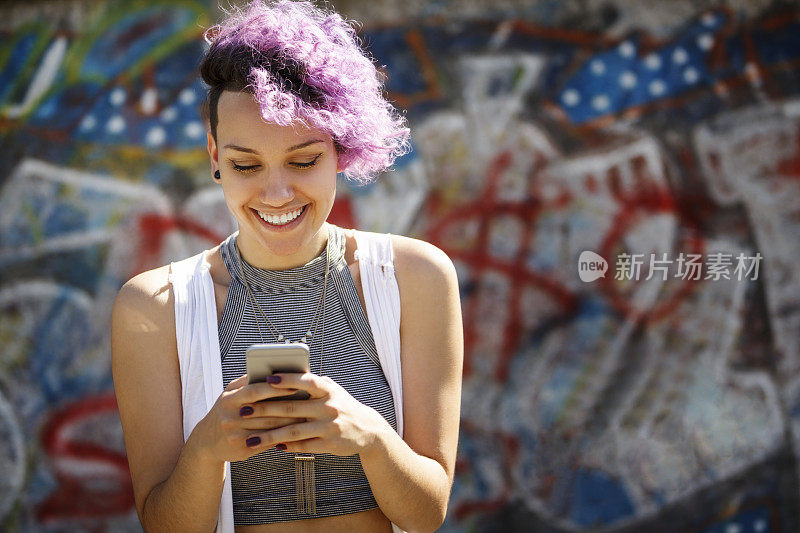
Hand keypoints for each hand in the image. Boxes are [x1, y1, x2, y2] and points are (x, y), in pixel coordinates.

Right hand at [192, 374, 305, 462]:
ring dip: (290, 422)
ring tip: (308, 415)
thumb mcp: (231, 393)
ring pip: (269, 428)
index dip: (276, 389)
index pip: (255, 391)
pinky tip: (297, 431)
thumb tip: (275, 370)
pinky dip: (283, 436)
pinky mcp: (241, 450)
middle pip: (265, 411)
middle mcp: (230, 417)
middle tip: (309, 402)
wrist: (207, 442)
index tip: (295, 386)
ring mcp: (235, 435)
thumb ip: (248, 382)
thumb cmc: (227, 410)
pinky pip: (267, 442)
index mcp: (228, 399)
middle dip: (289, 406)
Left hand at [238, 372, 392, 456]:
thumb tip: (284, 375)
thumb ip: (312, 384)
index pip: (306, 381)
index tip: (266, 378)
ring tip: (250, 439)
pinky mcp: (329, 444)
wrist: (368, 430)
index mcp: (329, 390)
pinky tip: (271, 447)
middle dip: (264, 410)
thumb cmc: (343, 405)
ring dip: (269, 436)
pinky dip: (286, 447)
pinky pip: (303, 446)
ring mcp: (329, 427)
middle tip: (243, 411)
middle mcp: (329, 407)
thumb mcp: (333, 390)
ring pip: (293, 431)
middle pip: (292, 408)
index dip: (287, 380)